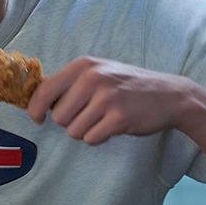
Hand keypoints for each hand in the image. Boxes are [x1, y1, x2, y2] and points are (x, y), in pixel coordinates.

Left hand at [27, 57, 194, 144]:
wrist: (169, 94)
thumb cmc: (126, 85)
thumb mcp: (98, 72)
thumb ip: (69, 83)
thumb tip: (36, 101)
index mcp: (83, 65)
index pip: (44, 91)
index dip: (35, 109)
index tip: (38, 119)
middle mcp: (92, 78)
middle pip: (58, 117)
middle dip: (70, 122)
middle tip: (89, 116)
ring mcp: (107, 97)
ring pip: (74, 131)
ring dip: (85, 131)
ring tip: (102, 119)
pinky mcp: (119, 117)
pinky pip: (92, 139)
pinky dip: (99, 138)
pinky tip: (113, 126)